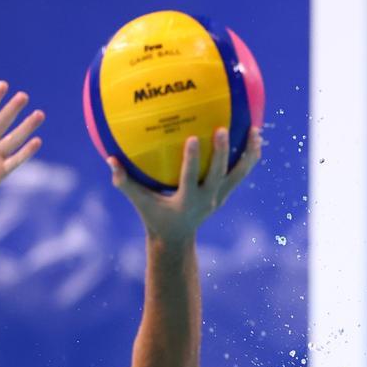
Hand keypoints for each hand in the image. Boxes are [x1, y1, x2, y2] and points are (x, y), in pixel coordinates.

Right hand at [110, 127, 261, 242]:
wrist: (177, 238)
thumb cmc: (154, 216)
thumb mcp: (139, 202)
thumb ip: (124, 183)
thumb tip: (110, 160)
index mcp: (186, 201)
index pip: (190, 178)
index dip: (192, 159)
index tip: (193, 138)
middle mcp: (207, 199)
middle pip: (218, 175)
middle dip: (222, 153)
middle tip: (223, 129)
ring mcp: (219, 197)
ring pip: (238, 175)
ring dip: (248, 154)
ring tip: (256, 131)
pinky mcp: (225, 194)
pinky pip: (241, 174)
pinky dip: (249, 158)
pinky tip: (256, 138)